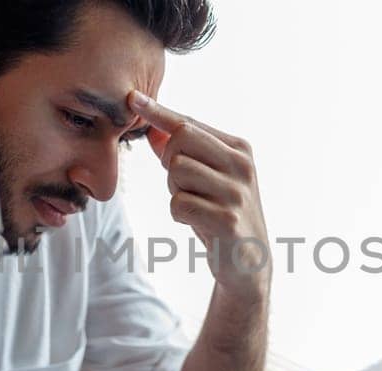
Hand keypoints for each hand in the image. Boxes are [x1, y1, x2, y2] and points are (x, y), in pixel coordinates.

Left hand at [130, 91, 270, 300]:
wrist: (249, 262)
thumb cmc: (222, 213)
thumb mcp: (207, 178)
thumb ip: (183, 153)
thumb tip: (152, 128)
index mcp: (239, 149)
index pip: (189, 123)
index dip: (158, 112)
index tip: (132, 98)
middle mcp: (242, 166)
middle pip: (180, 140)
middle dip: (169, 162)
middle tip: (184, 184)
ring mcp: (236, 193)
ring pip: (177, 171)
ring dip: (176, 191)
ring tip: (197, 205)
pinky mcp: (227, 221)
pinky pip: (179, 204)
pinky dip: (179, 214)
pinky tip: (198, 223)